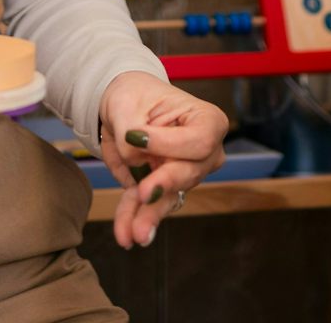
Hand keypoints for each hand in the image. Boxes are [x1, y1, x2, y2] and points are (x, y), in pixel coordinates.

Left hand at [96, 71, 227, 249]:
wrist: (124, 106)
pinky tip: (124, 234)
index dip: (169, 144)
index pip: (198, 141)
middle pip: (189, 173)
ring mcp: (184, 174)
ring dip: (149, 214)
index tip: (135, 137)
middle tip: (145, 193)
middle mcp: (204, 153)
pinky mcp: (162, 190)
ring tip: (134, 233)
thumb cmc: (135, 95)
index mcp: (207, 121)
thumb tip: (135, 163)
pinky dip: (133, 218)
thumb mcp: (127, 104)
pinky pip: (148, 206)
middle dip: (164, 185)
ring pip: (169, 197)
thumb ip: (131, 133)